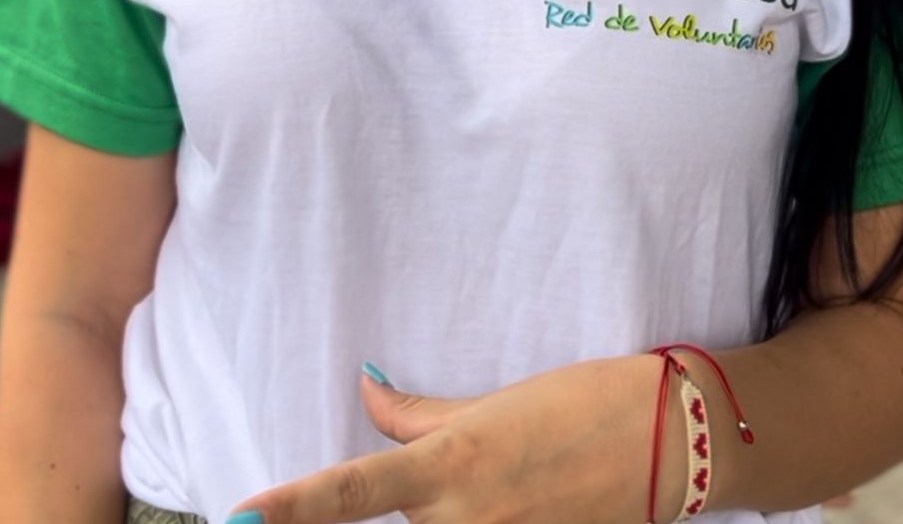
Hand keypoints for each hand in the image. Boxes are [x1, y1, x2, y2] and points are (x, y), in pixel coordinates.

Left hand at [228, 355, 684, 523]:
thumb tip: (368, 391)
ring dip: (449, 521)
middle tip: (429, 486)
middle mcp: (465, 521)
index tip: (235, 520)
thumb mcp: (492, 404)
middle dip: (404, 508)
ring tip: (510, 484)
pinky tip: (514, 501)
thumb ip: (419, 417)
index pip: (349, 493)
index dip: (289, 512)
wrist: (667, 440)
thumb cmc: (578, 402)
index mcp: (450, 465)